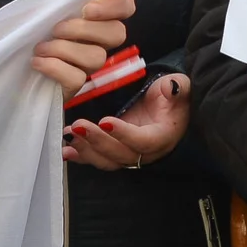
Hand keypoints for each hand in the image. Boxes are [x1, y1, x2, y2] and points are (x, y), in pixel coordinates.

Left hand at [29, 0, 133, 93]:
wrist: (10, 60)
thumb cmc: (30, 29)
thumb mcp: (44, 5)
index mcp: (95, 17)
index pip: (125, 6)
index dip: (114, 6)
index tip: (88, 9)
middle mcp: (98, 41)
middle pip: (117, 33)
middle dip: (84, 29)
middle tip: (57, 29)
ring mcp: (88, 66)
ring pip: (96, 57)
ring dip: (64, 49)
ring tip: (41, 47)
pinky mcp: (75, 86)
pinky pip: (77, 78)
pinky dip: (54, 67)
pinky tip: (38, 62)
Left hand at [65, 72, 191, 169]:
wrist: (166, 107)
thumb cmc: (172, 96)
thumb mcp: (180, 86)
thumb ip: (178, 87)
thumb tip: (173, 86)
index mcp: (162, 136)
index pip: (143, 141)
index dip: (124, 134)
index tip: (106, 121)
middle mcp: (145, 151)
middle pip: (120, 154)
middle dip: (97, 141)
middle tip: (78, 125)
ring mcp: (128, 153)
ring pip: (106, 160)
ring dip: (86, 150)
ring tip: (69, 135)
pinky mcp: (114, 151)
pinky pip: (97, 158)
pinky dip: (81, 155)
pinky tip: (66, 150)